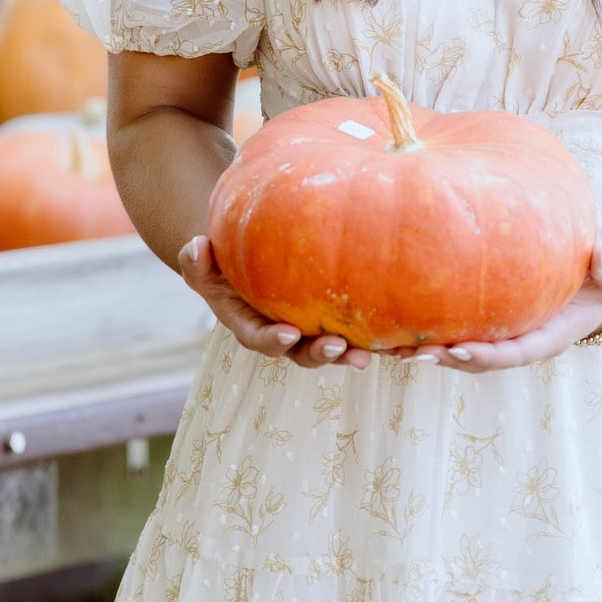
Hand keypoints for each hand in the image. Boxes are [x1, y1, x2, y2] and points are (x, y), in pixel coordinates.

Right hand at [178, 236, 378, 370]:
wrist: (250, 257)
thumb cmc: (223, 260)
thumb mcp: (203, 261)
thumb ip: (196, 261)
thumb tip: (196, 246)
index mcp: (253, 327)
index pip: (263, 340)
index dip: (274, 341)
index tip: (288, 334)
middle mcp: (286, 336)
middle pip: (305, 354)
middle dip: (322, 355)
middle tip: (340, 349)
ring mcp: (314, 332)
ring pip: (338, 349)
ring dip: (357, 353)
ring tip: (379, 353)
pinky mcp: (340, 321)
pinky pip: (362, 333)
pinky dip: (382, 338)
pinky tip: (406, 337)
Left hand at [399, 242, 601, 373]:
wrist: (596, 291)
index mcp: (549, 339)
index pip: (514, 353)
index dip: (487, 355)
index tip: (460, 350)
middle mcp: (521, 344)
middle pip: (478, 361)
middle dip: (446, 359)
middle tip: (413, 354)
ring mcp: (504, 338)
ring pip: (462, 353)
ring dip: (429, 353)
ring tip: (392, 347)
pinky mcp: (490, 326)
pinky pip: (458, 334)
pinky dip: (430, 335)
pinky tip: (399, 325)